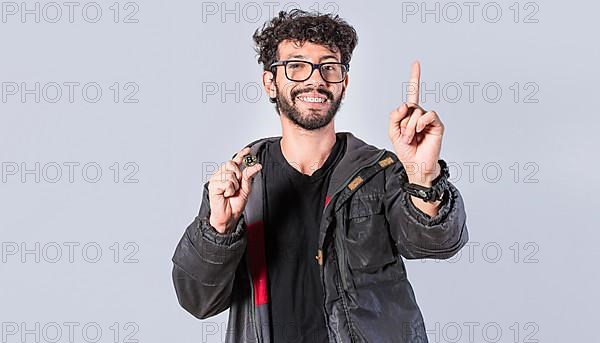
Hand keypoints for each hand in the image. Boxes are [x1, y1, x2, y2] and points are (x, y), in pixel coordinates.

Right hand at [208, 147, 261, 233]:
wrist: (229, 216)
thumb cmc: (235, 204)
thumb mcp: (246, 188)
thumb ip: (249, 175)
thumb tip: (256, 166)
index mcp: (230, 174)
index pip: (236, 160)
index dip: (242, 154)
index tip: (248, 150)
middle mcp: (222, 174)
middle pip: (232, 164)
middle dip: (238, 175)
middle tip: (236, 187)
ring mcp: (216, 179)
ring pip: (230, 174)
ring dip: (234, 186)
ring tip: (230, 193)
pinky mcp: (213, 185)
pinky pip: (226, 182)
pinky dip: (229, 190)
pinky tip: (225, 194)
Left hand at [388, 61, 443, 185]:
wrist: (416, 165)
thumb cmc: (406, 150)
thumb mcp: (392, 132)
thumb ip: (394, 116)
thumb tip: (405, 105)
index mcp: (410, 114)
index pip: (413, 93)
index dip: (415, 78)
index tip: (416, 63)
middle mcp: (420, 114)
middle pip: (409, 107)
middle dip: (402, 123)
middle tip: (404, 137)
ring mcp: (429, 119)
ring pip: (416, 112)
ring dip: (409, 127)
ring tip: (411, 138)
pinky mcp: (437, 125)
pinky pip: (428, 115)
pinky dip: (420, 123)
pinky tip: (419, 132)